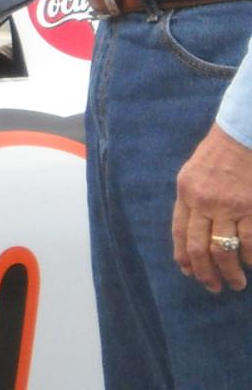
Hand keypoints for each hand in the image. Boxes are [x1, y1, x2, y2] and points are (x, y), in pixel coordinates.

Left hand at [172, 123, 251, 291]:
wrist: (242, 136)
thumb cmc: (218, 156)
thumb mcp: (193, 174)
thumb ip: (191, 201)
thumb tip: (193, 232)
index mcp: (186, 193)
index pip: (179, 231)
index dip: (183, 255)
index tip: (188, 272)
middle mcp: (204, 201)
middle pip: (199, 246)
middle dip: (205, 272)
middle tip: (213, 287)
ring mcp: (229, 205)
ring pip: (224, 249)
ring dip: (230, 272)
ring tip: (236, 283)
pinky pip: (250, 241)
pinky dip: (251, 258)